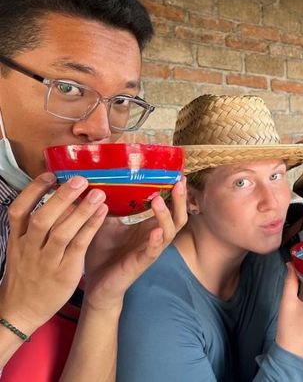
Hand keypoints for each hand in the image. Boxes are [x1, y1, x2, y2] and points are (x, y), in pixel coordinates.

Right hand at [0, 174, 106, 333]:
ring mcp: (47, 261)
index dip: (33, 191)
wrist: (22, 310)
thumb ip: (33, 227)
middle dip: (61, 197)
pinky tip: (102, 213)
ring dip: (81, 211)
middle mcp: (29, 249)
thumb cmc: (27, 274)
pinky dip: (90, 228)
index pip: (18, 211)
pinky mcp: (65, 272)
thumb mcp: (21, 250)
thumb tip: (53, 198)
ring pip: (61, 232)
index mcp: (17, 240)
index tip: (50, 175)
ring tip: (98, 193)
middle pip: (42, 218)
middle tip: (80, 179)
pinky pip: (78, 246)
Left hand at [82, 178, 186, 311]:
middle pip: (178, 217)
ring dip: (166, 216)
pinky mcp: (140, 264)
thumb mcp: (105, 222)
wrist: (95, 283)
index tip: (178, 174)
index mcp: (148, 226)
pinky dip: (156, 242)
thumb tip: (102, 179)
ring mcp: (150, 250)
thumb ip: (109, 204)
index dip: (177, 193)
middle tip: (179, 182)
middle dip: (180, 200)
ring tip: (158, 201)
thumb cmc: (103, 251)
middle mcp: (154, 236)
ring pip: (169, 232)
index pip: (170, 207)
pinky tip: (156, 232)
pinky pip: (153, 252)